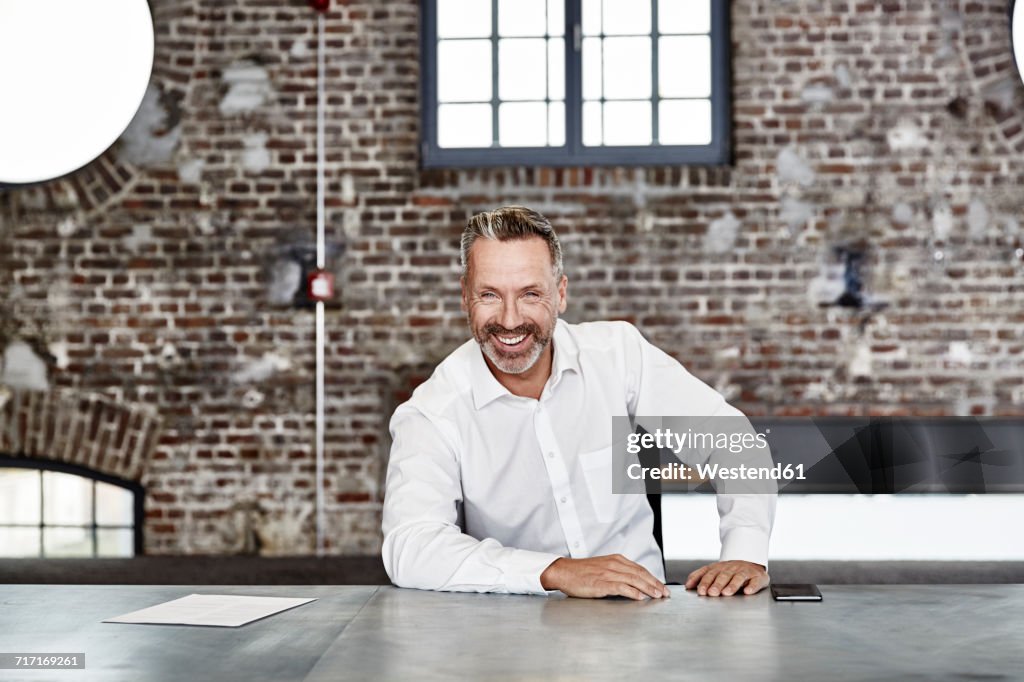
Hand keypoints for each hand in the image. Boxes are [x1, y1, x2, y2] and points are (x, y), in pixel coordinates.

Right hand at [540, 554, 669, 599]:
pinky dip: (632, 592)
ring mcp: (608, 573)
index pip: (640, 569)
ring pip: (633, 580)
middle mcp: (614, 564)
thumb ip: (618, 572)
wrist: (564, 571)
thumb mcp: (603, 567)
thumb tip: (633, 582)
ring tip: (657, 595)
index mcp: (616, 560)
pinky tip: (640, 597)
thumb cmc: (582, 572)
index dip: (653, 578)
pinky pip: (620, 587)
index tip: (662, 586)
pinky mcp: (601, 583)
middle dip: (655, 583)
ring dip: (648, 588)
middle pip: (640, 573)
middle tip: (665, 593)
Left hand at [685, 560, 768, 596]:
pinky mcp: (757, 577)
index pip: (709, 573)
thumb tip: (687, 585)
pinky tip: (747, 592)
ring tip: (726, 593)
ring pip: (738, 577)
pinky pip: (755, 581)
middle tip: (711, 593)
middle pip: (722, 576)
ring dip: (732, 585)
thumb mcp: (714, 571)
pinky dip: (751, 586)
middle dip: (716, 584)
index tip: (700, 591)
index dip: (704, 582)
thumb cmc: (730, 571)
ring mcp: (744, 572)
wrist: (751, 564)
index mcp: (719, 568)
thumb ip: (700, 576)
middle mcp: (731, 568)